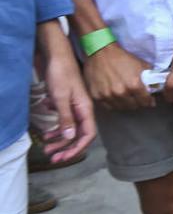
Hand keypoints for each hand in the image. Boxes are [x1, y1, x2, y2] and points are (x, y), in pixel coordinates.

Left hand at [38, 29, 96, 162]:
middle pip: (78, 135)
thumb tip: (71, 137)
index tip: (63, 157)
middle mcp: (83, 110)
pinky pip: (64, 120)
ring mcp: (76, 106)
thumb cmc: (61, 74)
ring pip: (70, 128)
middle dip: (66, 148)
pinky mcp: (67, 102)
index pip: (87, 135)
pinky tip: (46, 129)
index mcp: (85, 109)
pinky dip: (56, 128)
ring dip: (59, 139)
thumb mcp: (61, 97)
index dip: (77, 148)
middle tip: (51, 157)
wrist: (58, 56)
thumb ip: (66, 117)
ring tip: (45, 146)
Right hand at [84, 43, 153, 110]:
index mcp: (134, 85)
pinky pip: (109, 106)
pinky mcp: (97, 96)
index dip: (148, 101)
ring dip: (126, 104)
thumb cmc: (123, 58)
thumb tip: (156, 88)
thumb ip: (150, 78)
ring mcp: (108, 95)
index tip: (148, 100)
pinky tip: (116, 98)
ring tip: (127, 97)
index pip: (145, 102)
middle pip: (134, 106)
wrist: (101, 52)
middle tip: (137, 97)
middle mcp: (121, 92)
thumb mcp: (142, 65)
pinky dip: (114, 104)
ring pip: (121, 108)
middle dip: (138, 102)